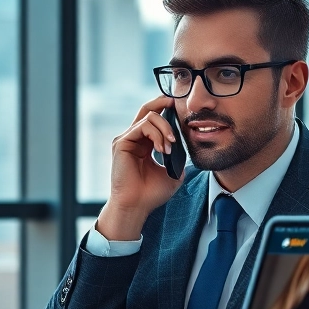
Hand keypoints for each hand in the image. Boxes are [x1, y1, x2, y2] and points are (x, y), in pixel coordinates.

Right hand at [94, 96, 182, 240]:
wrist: (137, 206)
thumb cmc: (151, 194)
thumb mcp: (172, 173)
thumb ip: (178, 158)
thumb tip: (187, 149)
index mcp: (144, 144)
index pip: (153, 119)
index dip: (165, 110)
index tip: (179, 108)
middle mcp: (133, 139)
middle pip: (147, 110)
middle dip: (162, 102)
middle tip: (176, 104)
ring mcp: (126, 139)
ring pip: (148, 117)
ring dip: (165, 129)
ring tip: (170, 147)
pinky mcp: (121, 143)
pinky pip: (142, 127)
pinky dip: (157, 135)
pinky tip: (163, 149)